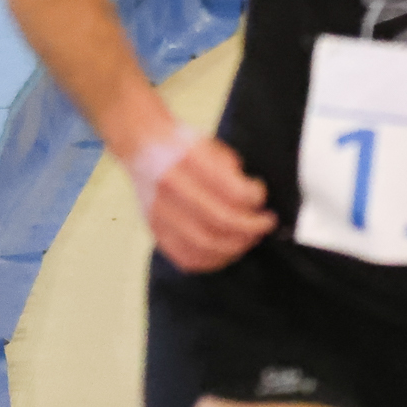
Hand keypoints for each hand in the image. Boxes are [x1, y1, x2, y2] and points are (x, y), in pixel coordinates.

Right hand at [124, 131, 274, 272]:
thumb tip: (254, 203)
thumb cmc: (182, 146)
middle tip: (264, 224)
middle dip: (251, 228)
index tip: (262, 198)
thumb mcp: (212, 146)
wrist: (142, 146)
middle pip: (220, 221)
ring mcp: (159, 211)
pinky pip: (186, 257)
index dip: (255, 199)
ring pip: (204, 245)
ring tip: (248, 239)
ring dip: (235, 247)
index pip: (232, 191)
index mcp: (188, 160)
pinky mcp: (155, 229)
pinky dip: (211, 260)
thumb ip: (233, 173)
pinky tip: (225, 250)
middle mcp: (170, 186)